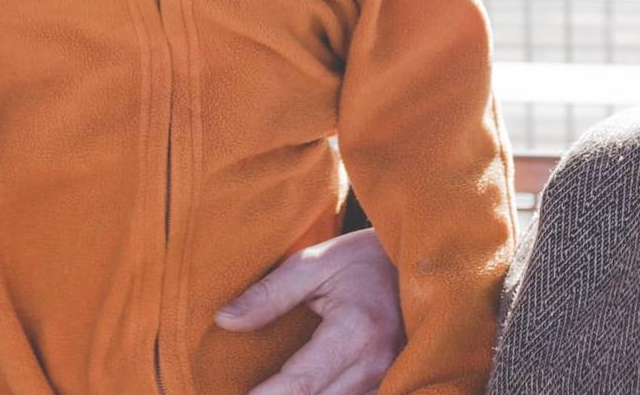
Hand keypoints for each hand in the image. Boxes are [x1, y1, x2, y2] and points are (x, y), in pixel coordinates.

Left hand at [215, 228, 404, 394]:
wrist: (415, 264)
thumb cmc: (360, 259)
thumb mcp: (312, 263)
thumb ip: (269, 294)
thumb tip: (224, 320)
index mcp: (356, 331)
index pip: (301, 383)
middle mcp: (377, 364)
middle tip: (243, 391)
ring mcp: (390, 378)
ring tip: (268, 388)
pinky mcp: (393, 384)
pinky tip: (298, 389)